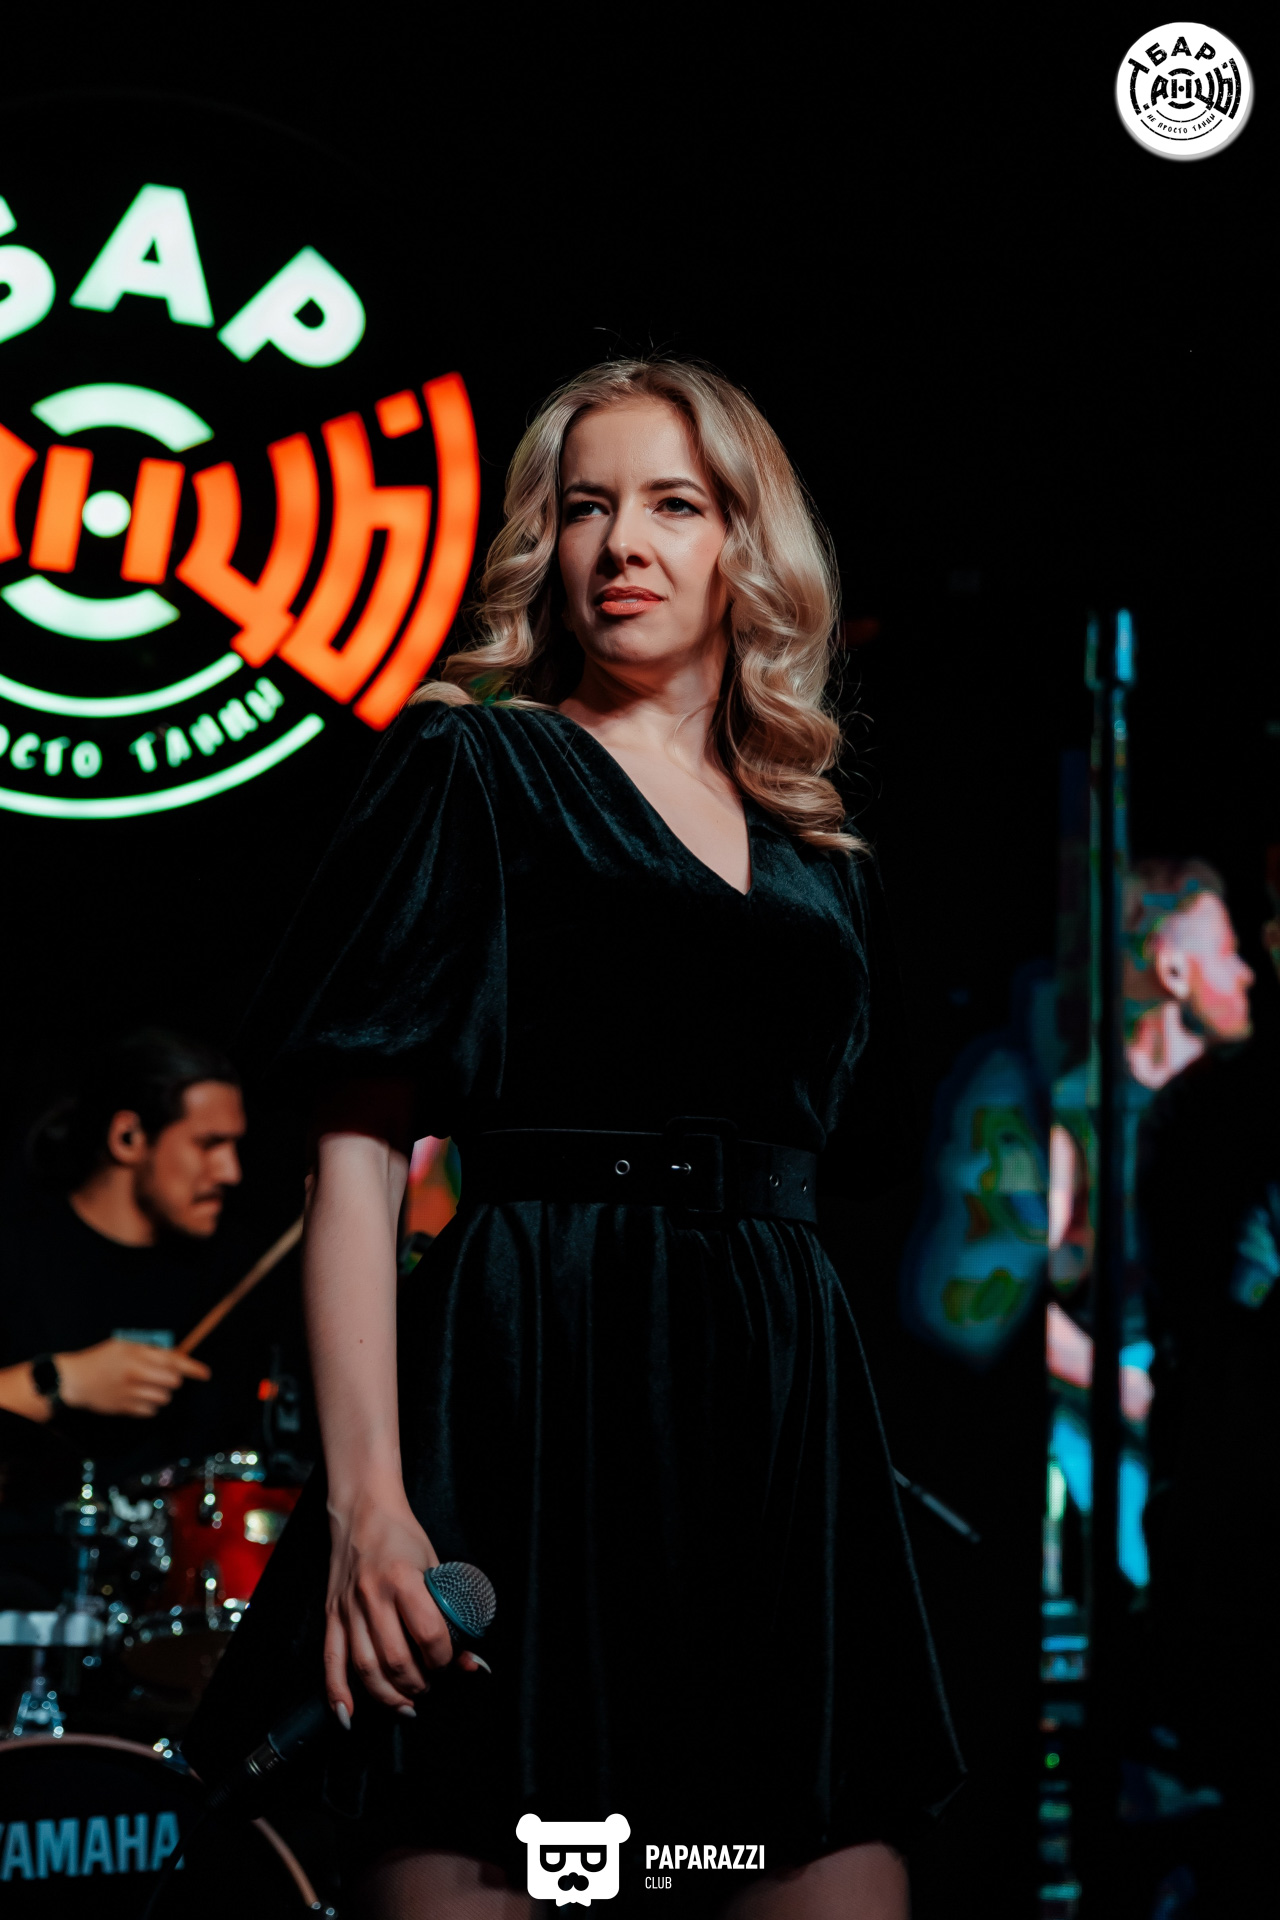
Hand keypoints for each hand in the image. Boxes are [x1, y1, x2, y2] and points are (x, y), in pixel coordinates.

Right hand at [54, 1339, 211, 1417]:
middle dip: (173, 1379)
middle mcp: (136, 1374)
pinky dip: (150, 1406)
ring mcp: (130, 1393)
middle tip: (163, 1376)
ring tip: (149, 1386)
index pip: (173, 1361)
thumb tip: (175, 1355)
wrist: (75, 1380)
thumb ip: (149, 1348)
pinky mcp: (125, 1408)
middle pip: (173, 1382)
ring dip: (162, 1393)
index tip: (205, 1373)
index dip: (193, 1368)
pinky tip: (139, 1397)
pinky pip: (151, 1411)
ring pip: (164, 1398)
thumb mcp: (124, 1344)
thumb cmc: (101, 1359)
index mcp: (137, 1354)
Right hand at [324, 1494, 465, 1717]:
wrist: (362, 1509)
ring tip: (407, 1703)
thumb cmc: (403, 1536)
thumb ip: (450, 1611)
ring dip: (388, 1695)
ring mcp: (347, 1606)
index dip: (444, 1658)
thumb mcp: (435, 1565)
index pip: (428, 1634)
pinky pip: (331, 1660)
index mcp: (402, 1578)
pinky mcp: (331, 1613)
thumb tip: (470, 1659)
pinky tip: (349, 1715)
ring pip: (365, 1667)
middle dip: (418, 1683)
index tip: (450, 1662)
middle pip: (395, 1659)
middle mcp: (371, 1595)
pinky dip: (338, 1692)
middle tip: (430, 1686)